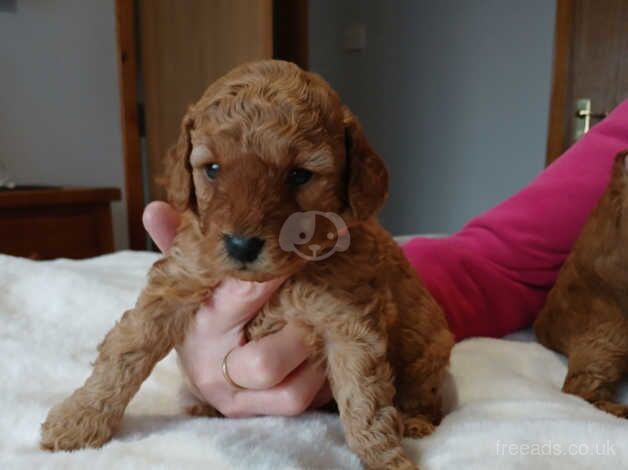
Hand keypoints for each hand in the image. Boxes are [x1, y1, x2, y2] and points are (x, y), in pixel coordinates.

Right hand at [142, 201, 331, 416]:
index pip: (234, 303)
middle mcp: (215, 373)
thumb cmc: (207, 312)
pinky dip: (325, 376)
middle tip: (320, 304)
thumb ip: (180, 244)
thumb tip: (154, 209)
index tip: (300, 252)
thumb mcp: (196, 279)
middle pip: (263, 364)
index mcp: (199, 331)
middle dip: (300, 333)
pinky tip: (330, 347)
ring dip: (318, 357)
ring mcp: (242, 401)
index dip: (270, 278)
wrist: (208, 366)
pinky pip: (308, 403)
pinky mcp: (266, 415)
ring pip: (292, 391)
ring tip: (329, 327)